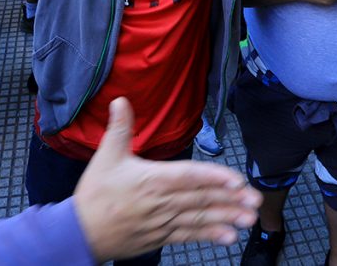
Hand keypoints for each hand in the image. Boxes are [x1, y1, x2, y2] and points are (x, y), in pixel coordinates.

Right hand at [74, 98, 259, 261]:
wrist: (81, 233)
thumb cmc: (96, 194)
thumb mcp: (106, 156)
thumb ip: (119, 128)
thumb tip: (120, 100)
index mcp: (152, 180)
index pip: (189, 177)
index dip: (214, 179)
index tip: (237, 181)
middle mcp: (162, 202)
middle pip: (201, 199)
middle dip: (230, 199)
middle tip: (256, 199)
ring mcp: (163, 222)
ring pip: (200, 219)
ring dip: (226, 218)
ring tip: (249, 218)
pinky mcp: (161, 236)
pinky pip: (189, 235)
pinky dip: (209, 235)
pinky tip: (228, 236)